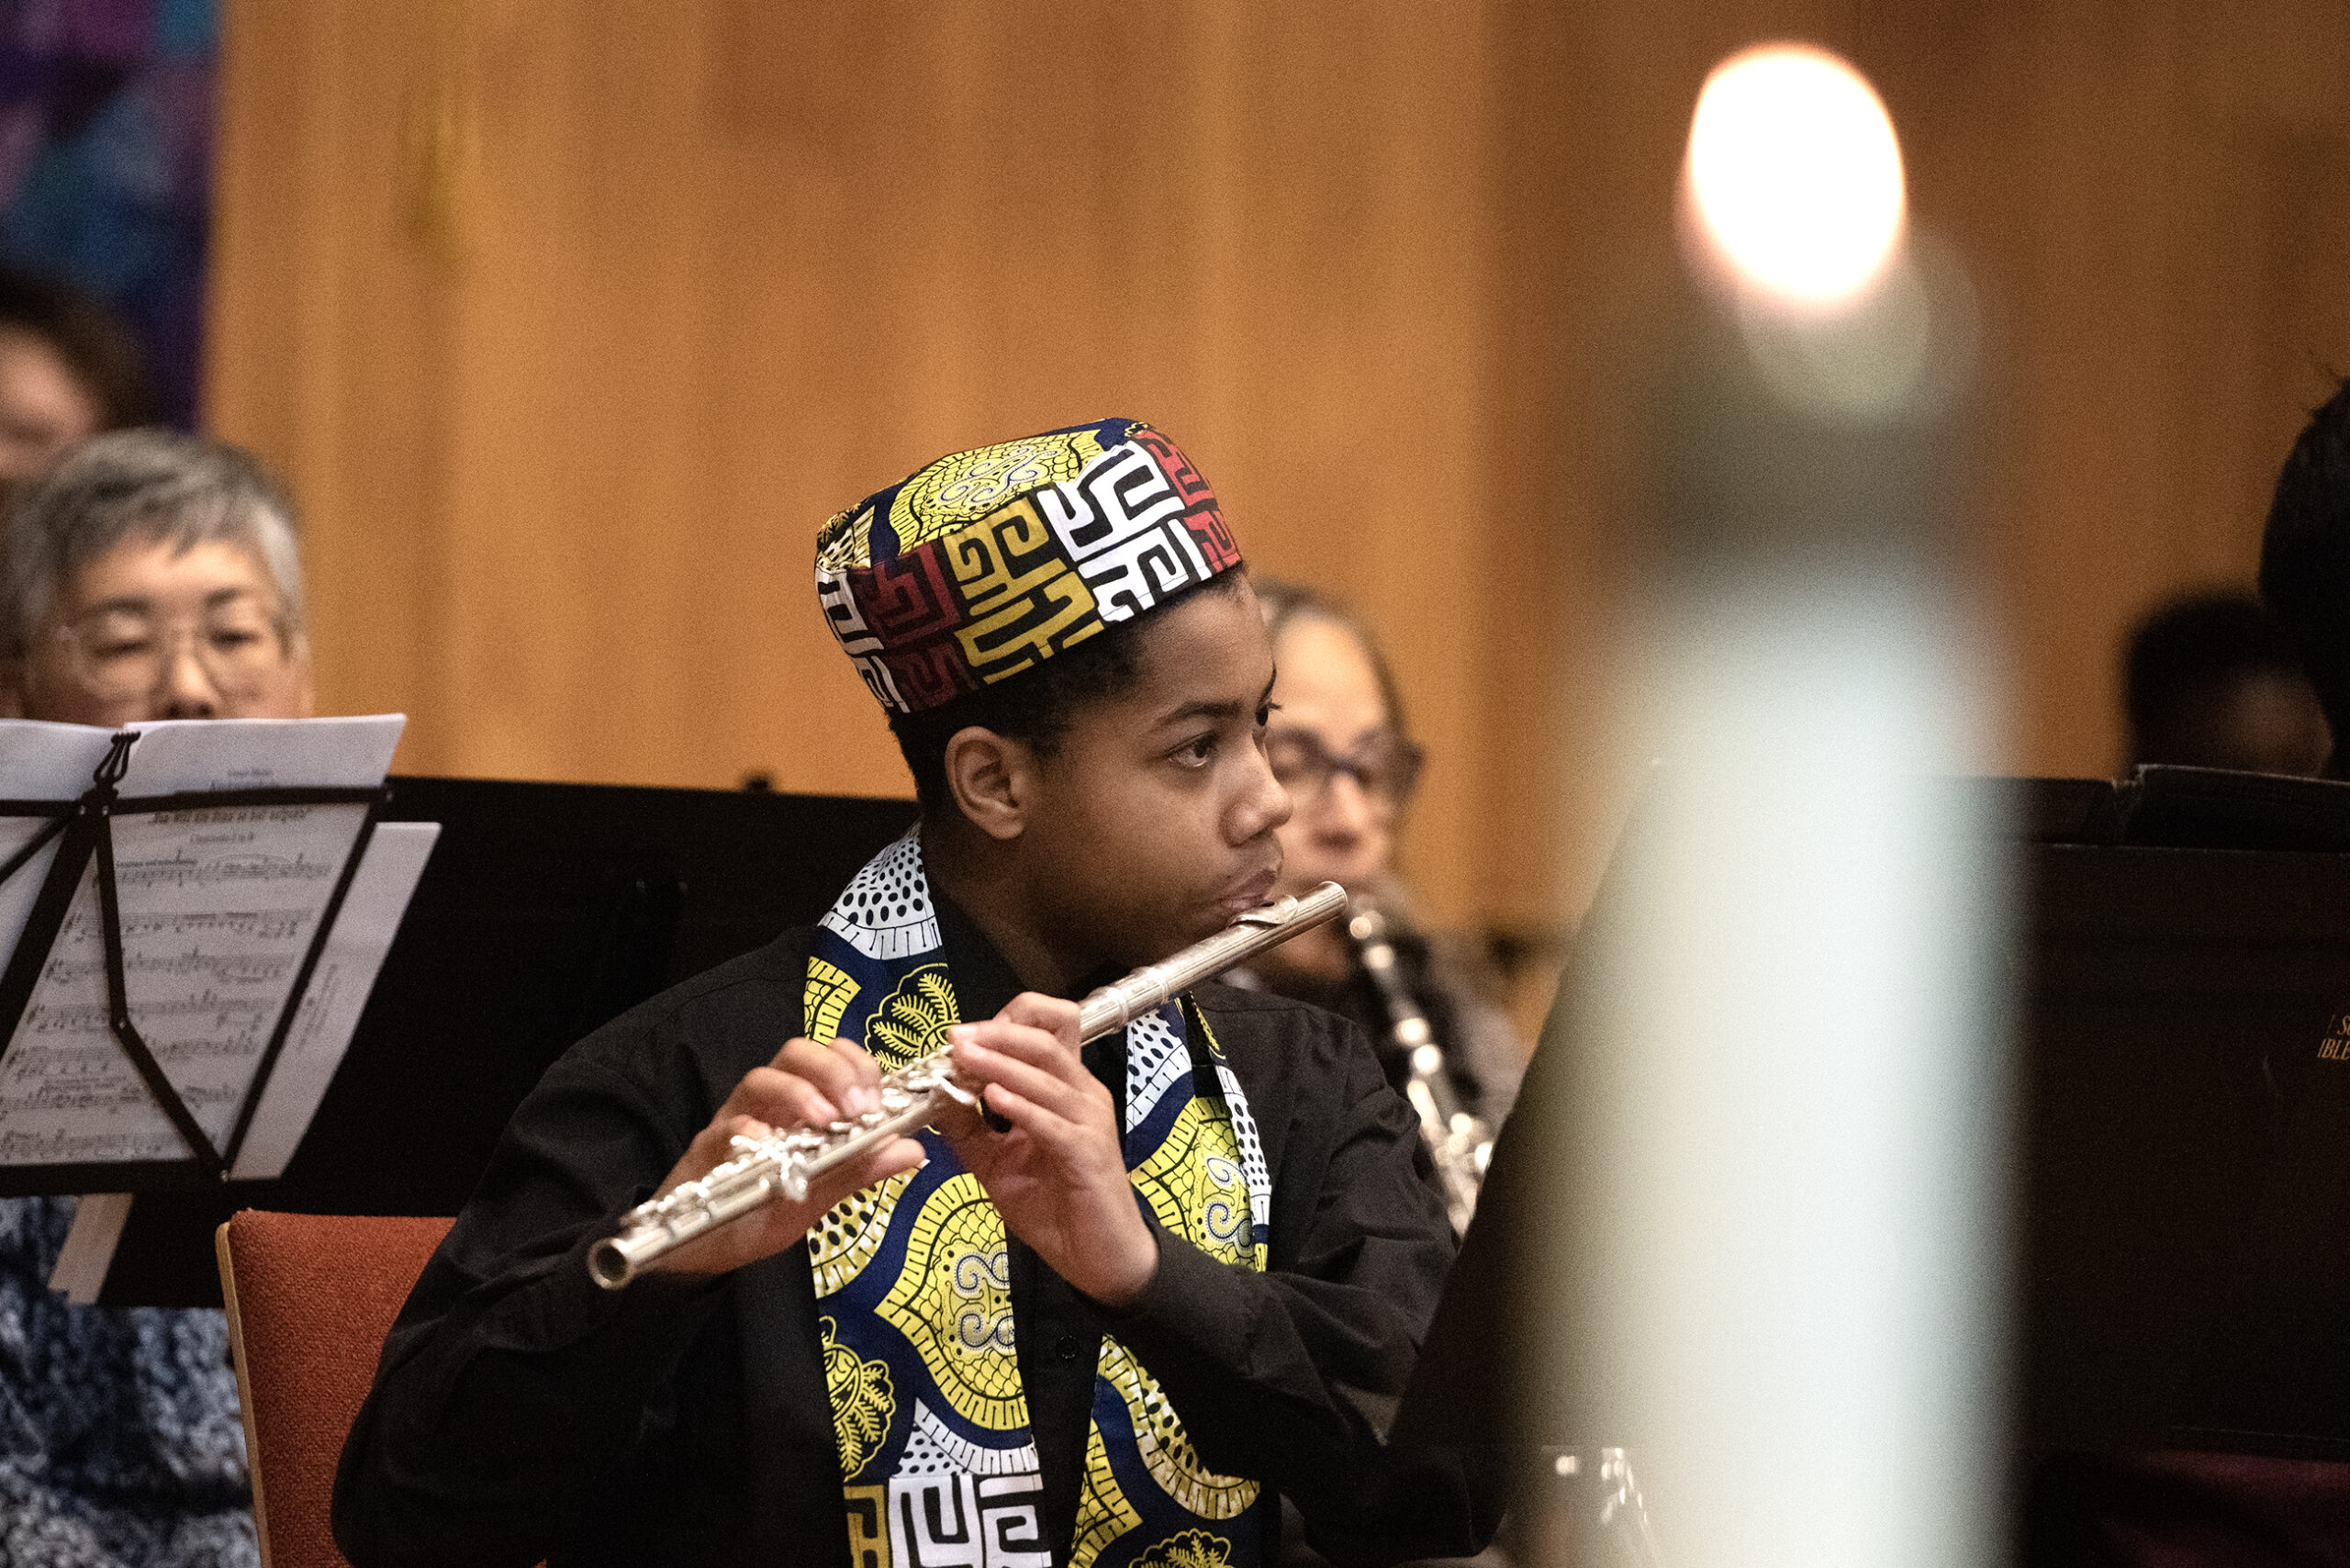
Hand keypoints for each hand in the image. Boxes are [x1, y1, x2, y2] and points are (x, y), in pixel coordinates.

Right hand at [644, 1036, 924, 1278]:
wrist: (706, 1246)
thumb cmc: (765, 1207)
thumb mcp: (823, 1190)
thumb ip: (863, 1167)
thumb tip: (914, 1148)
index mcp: (800, 1104)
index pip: (830, 1056)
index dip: (857, 1065)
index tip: (879, 1098)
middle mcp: (768, 1103)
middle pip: (795, 1053)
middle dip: (832, 1070)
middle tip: (858, 1109)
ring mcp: (736, 1121)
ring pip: (760, 1079)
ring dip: (798, 1092)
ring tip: (825, 1120)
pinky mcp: (707, 1150)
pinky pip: (725, 1128)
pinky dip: (750, 1131)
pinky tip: (770, 1145)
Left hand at [939, 994, 1159, 1308]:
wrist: (1097, 1257)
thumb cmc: (1054, 1207)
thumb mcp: (996, 1161)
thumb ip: (968, 1127)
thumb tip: (933, 1093)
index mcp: (1063, 1089)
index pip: (1047, 1028)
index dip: (1004, 1022)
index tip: (960, 1036)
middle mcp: (1082, 1094)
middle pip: (1048, 1035)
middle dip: (998, 1032)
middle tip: (957, 1038)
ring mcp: (1089, 1121)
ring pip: (1047, 1072)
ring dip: (1000, 1061)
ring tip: (964, 1058)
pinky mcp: (1088, 1153)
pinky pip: (1052, 1121)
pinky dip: (1021, 1106)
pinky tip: (992, 1099)